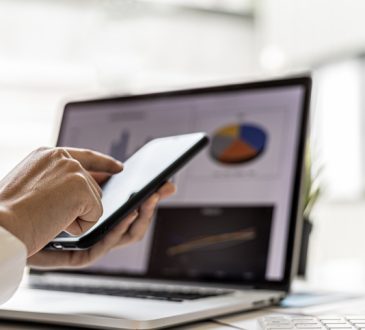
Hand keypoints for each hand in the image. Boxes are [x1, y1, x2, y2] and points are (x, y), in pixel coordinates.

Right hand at [0, 147, 122, 255]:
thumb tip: (90, 185)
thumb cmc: (10, 213)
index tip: (119, 167)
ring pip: (94, 202)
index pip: (85, 157)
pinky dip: (79, 226)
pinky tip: (56, 222)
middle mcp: (62, 157)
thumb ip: (59, 180)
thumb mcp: (33, 187)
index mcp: (48, 154)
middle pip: (92, 186)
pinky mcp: (82, 188)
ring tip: (48, 217)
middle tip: (48, 213)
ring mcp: (74, 171)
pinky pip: (95, 214)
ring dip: (76, 217)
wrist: (0, 227)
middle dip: (78, 207)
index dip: (104, 163)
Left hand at [27, 182, 175, 268]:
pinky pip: (105, 245)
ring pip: (125, 234)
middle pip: (132, 219)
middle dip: (151, 203)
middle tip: (164, 188)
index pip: (129, 203)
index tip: (163, 181)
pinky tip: (130, 212)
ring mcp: (89, 242)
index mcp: (95, 209)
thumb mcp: (69, 172)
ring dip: (141, 216)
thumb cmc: (33, 195)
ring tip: (149, 199)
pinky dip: (120, 230)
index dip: (146, 193)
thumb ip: (94, 169)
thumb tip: (119, 168)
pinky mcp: (79, 255)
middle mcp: (96, 227)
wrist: (5, 222)